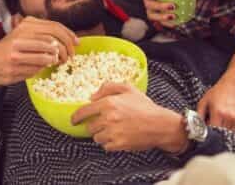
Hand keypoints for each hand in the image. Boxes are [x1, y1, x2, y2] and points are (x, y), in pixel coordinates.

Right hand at [0, 17, 77, 85]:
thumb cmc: (7, 48)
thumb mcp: (22, 33)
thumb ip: (41, 33)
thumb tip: (66, 38)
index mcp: (25, 25)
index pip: (54, 27)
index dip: (69, 36)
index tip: (76, 43)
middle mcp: (21, 36)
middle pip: (54, 41)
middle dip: (65, 51)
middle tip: (68, 56)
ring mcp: (17, 52)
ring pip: (47, 57)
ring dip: (55, 61)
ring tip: (56, 62)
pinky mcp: (14, 66)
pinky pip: (37, 68)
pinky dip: (43, 69)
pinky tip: (42, 67)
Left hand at [70, 82, 185, 152]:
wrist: (160, 125)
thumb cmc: (145, 106)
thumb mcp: (128, 89)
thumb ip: (108, 87)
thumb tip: (93, 96)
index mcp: (108, 103)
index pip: (84, 111)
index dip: (76, 117)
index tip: (73, 120)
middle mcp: (108, 118)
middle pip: (90, 127)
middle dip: (94, 126)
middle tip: (104, 124)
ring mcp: (113, 133)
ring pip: (97, 138)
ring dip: (102, 135)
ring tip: (113, 131)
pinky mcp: (119, 144)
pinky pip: (106, 146)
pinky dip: (109, 143)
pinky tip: (118, 137)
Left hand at [198, 77, 234, 133]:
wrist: (234, 86)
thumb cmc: (217, 94)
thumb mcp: (204, 102)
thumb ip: (199, 115)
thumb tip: (196, 127)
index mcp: (218, 112)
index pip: (213, 131)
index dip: (209, 132)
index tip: (207, 130)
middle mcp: (230, 117)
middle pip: (222, 134)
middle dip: (217, 132)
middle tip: (215, 124)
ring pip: (230, 134)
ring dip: (225, 131)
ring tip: (222, 120)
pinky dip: (233, 129)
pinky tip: (230, 119)